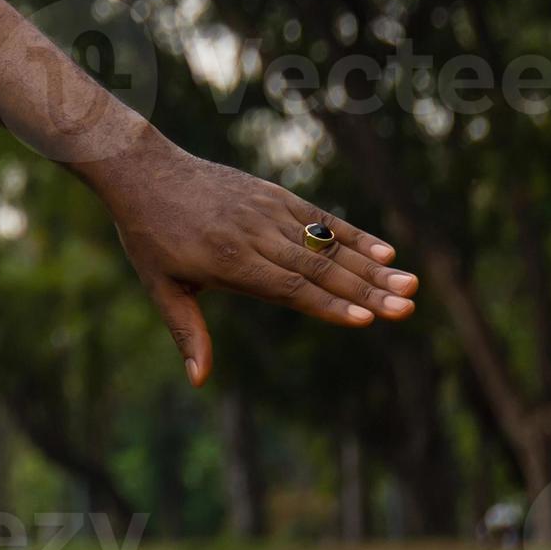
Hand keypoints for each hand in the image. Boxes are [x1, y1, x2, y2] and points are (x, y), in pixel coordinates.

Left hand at [92, 134, 420, 386]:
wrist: (141, 169)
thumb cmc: (148, 234)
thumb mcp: (160, 285)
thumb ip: (187, 331)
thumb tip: (199, 380)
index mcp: (228, 261)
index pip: (288, 288)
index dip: (328, 305)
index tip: (367, 319)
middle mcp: (253, 234)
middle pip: (318, 268)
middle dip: (365, 291)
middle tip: (407, 309)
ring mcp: (265, 211)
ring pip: (325, 243)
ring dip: (370, 265)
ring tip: (409, 284)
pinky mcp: (271, 194)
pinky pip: (318, 217)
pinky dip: (352, 234)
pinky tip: (384, 250)